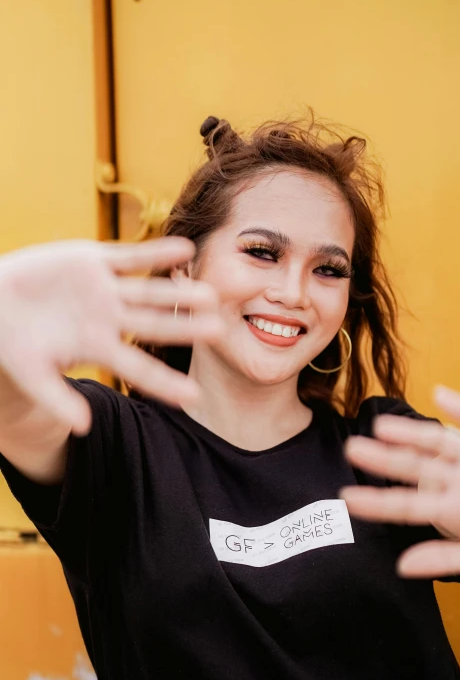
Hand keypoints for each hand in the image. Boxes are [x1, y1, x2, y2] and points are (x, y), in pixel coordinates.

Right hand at [0, 238, 222, 434]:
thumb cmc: (8, 341)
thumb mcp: (30, 372)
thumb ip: (56, 398)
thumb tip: (83, 429)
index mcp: (96, 347)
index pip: (138, 369)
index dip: (165, 383)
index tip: (195, 397)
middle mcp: (108, 319)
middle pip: (154, 326)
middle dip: (184, 329)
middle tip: (218, 332)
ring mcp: (104, 289)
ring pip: (149, 291)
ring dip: (177, 292)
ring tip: (210, 294)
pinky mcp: (93, 260)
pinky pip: (130, 257)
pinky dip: (155, 253)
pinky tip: (184, 250)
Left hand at [341, 387, 459, 576]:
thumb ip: (446, 558)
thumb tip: (402, 567)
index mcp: (453, 509)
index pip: (408, 505)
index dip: (378, 502)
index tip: (346, 497)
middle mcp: (458, 480)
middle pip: (415, 467)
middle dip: (384, 460)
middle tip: (351, 450)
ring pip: (439, 442)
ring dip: (412, 432)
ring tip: (381, 426)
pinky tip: (440, 395)